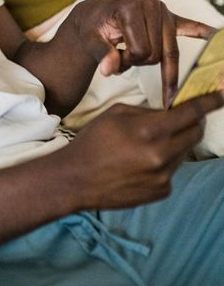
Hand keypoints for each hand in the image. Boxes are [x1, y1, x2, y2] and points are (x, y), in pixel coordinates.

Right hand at [66, 91, 223, 208]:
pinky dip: (166, 160)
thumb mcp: (117, 113)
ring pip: (185, 151)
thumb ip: (149, 112)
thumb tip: (171, 112)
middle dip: (195, 121)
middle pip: (195, 133)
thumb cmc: (93, 141)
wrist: (77, 179)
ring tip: (150, 140)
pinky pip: (173, 169)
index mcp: (149, 131)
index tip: (223, 94)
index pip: (190, 113)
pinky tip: (142, 160)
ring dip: (177, 141)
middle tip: (185, 114)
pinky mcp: (162, 191)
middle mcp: (161, 155)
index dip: (210, 102)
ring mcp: (163, 176)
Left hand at [69, 0, 215, 107]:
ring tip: (129, 54)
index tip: (112, 60)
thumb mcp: (89, 39)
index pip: (141, 50)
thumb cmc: (92, 27)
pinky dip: (203, 32)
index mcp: (132, 6)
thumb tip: (110, 69)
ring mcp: (163, 10)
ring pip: (168, 53)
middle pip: (157, 53)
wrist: (94, 14)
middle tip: (120, 57)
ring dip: (149, 61)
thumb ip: (100, 54)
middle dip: (138, 62)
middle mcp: (152, 4)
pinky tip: (218, 36)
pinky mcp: (169, 17)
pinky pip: (192, 26)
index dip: (126, 62)